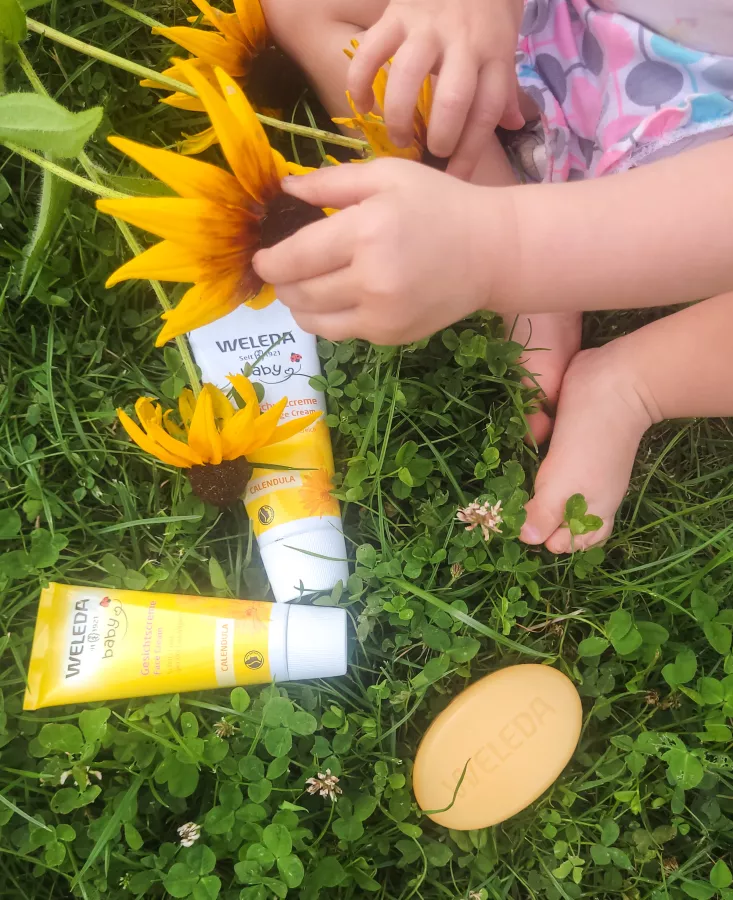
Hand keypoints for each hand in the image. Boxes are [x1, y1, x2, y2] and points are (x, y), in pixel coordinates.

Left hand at [252, 159, 517, 344]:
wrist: (491, 252)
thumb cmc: (438, 204)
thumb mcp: (387, 175)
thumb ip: (331, 181)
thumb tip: (285, 189)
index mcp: (366, 231)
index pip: (295, 257)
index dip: (268, 262)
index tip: (260, 259)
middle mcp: (370, 279)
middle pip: (299, 292)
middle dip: (282, 282)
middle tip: (285, 270)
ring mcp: (381, 314)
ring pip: (313, 320)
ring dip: (299, 305)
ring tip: (306, 286)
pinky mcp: (390, 336)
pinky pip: (340, 332)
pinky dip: (327, 318)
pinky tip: (337, 298)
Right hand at [348, 0, 524, 178]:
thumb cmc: (487, 10)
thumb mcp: (506, 44)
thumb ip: (506, 85)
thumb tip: (516, 123)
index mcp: (494, 55)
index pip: (487, 112)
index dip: (471, 152)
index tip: (456, 178)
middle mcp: (463, 42)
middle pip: (453, 98)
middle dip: (441, 137)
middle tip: (430, 153)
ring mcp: (427, 27)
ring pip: (408, 76)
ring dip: (398, 115)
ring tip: (398, 138)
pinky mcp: (395, 14)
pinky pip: (371, 51)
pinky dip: (359, 83)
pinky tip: (362, 107)